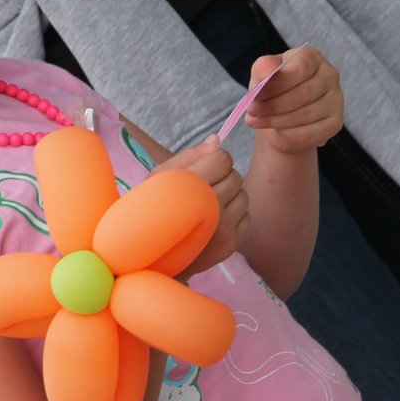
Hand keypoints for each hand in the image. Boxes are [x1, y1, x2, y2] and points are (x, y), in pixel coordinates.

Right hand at [156, 139, 250, 275]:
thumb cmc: (153, 209)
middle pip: (236, 176)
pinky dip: (234, 217)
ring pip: (244, 196)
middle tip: (204, 190)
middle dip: (223, 178)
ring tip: (210, 206)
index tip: (203, 170)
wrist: (152, 260)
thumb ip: (190, 155)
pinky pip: (247, 217)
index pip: (224, 159)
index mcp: (191, 186)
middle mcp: (210, 207)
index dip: (214, 161)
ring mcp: (224, 228)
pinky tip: (215, 221)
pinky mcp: (232, 244)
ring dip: (231, 197)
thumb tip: (218, 140)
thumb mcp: (160, 178)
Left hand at [245, 46, 342, 154]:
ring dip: (276, 120)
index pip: (300, 68)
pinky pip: (310, 132)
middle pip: (303, 93)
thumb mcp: (263, 75)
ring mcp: (336, 99)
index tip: (255, 95)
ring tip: (257, 121)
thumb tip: (265, 72)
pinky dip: (288, 134)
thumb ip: (263, 69)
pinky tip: (277, 131)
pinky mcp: (335, 122)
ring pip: (305, 115)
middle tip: (252, 111)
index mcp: (312, 57)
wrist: (285, 115)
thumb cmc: (274, 89)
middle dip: (272, 105)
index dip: (276, 83)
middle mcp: (330, 75)